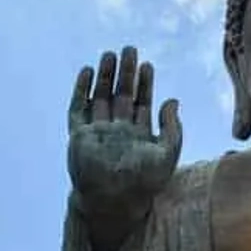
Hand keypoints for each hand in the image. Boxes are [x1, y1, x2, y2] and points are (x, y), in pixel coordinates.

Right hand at [67, 46, 181, 229]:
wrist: (115, 201)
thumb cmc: (144, 182)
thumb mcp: (168, 153)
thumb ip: (172, 128)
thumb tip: (172, 100)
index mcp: (138, 135)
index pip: (141, 103)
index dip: (145, 84)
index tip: (147, 65)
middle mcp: (118, 131)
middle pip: (121, 96)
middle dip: (125, 73)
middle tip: (129, 49)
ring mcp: (97, 133)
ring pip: (100, 97)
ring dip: (105, 77)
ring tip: (109, 55)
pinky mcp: (79, 136)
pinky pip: (78, 109)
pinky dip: (81, 90)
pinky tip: (87, 72)